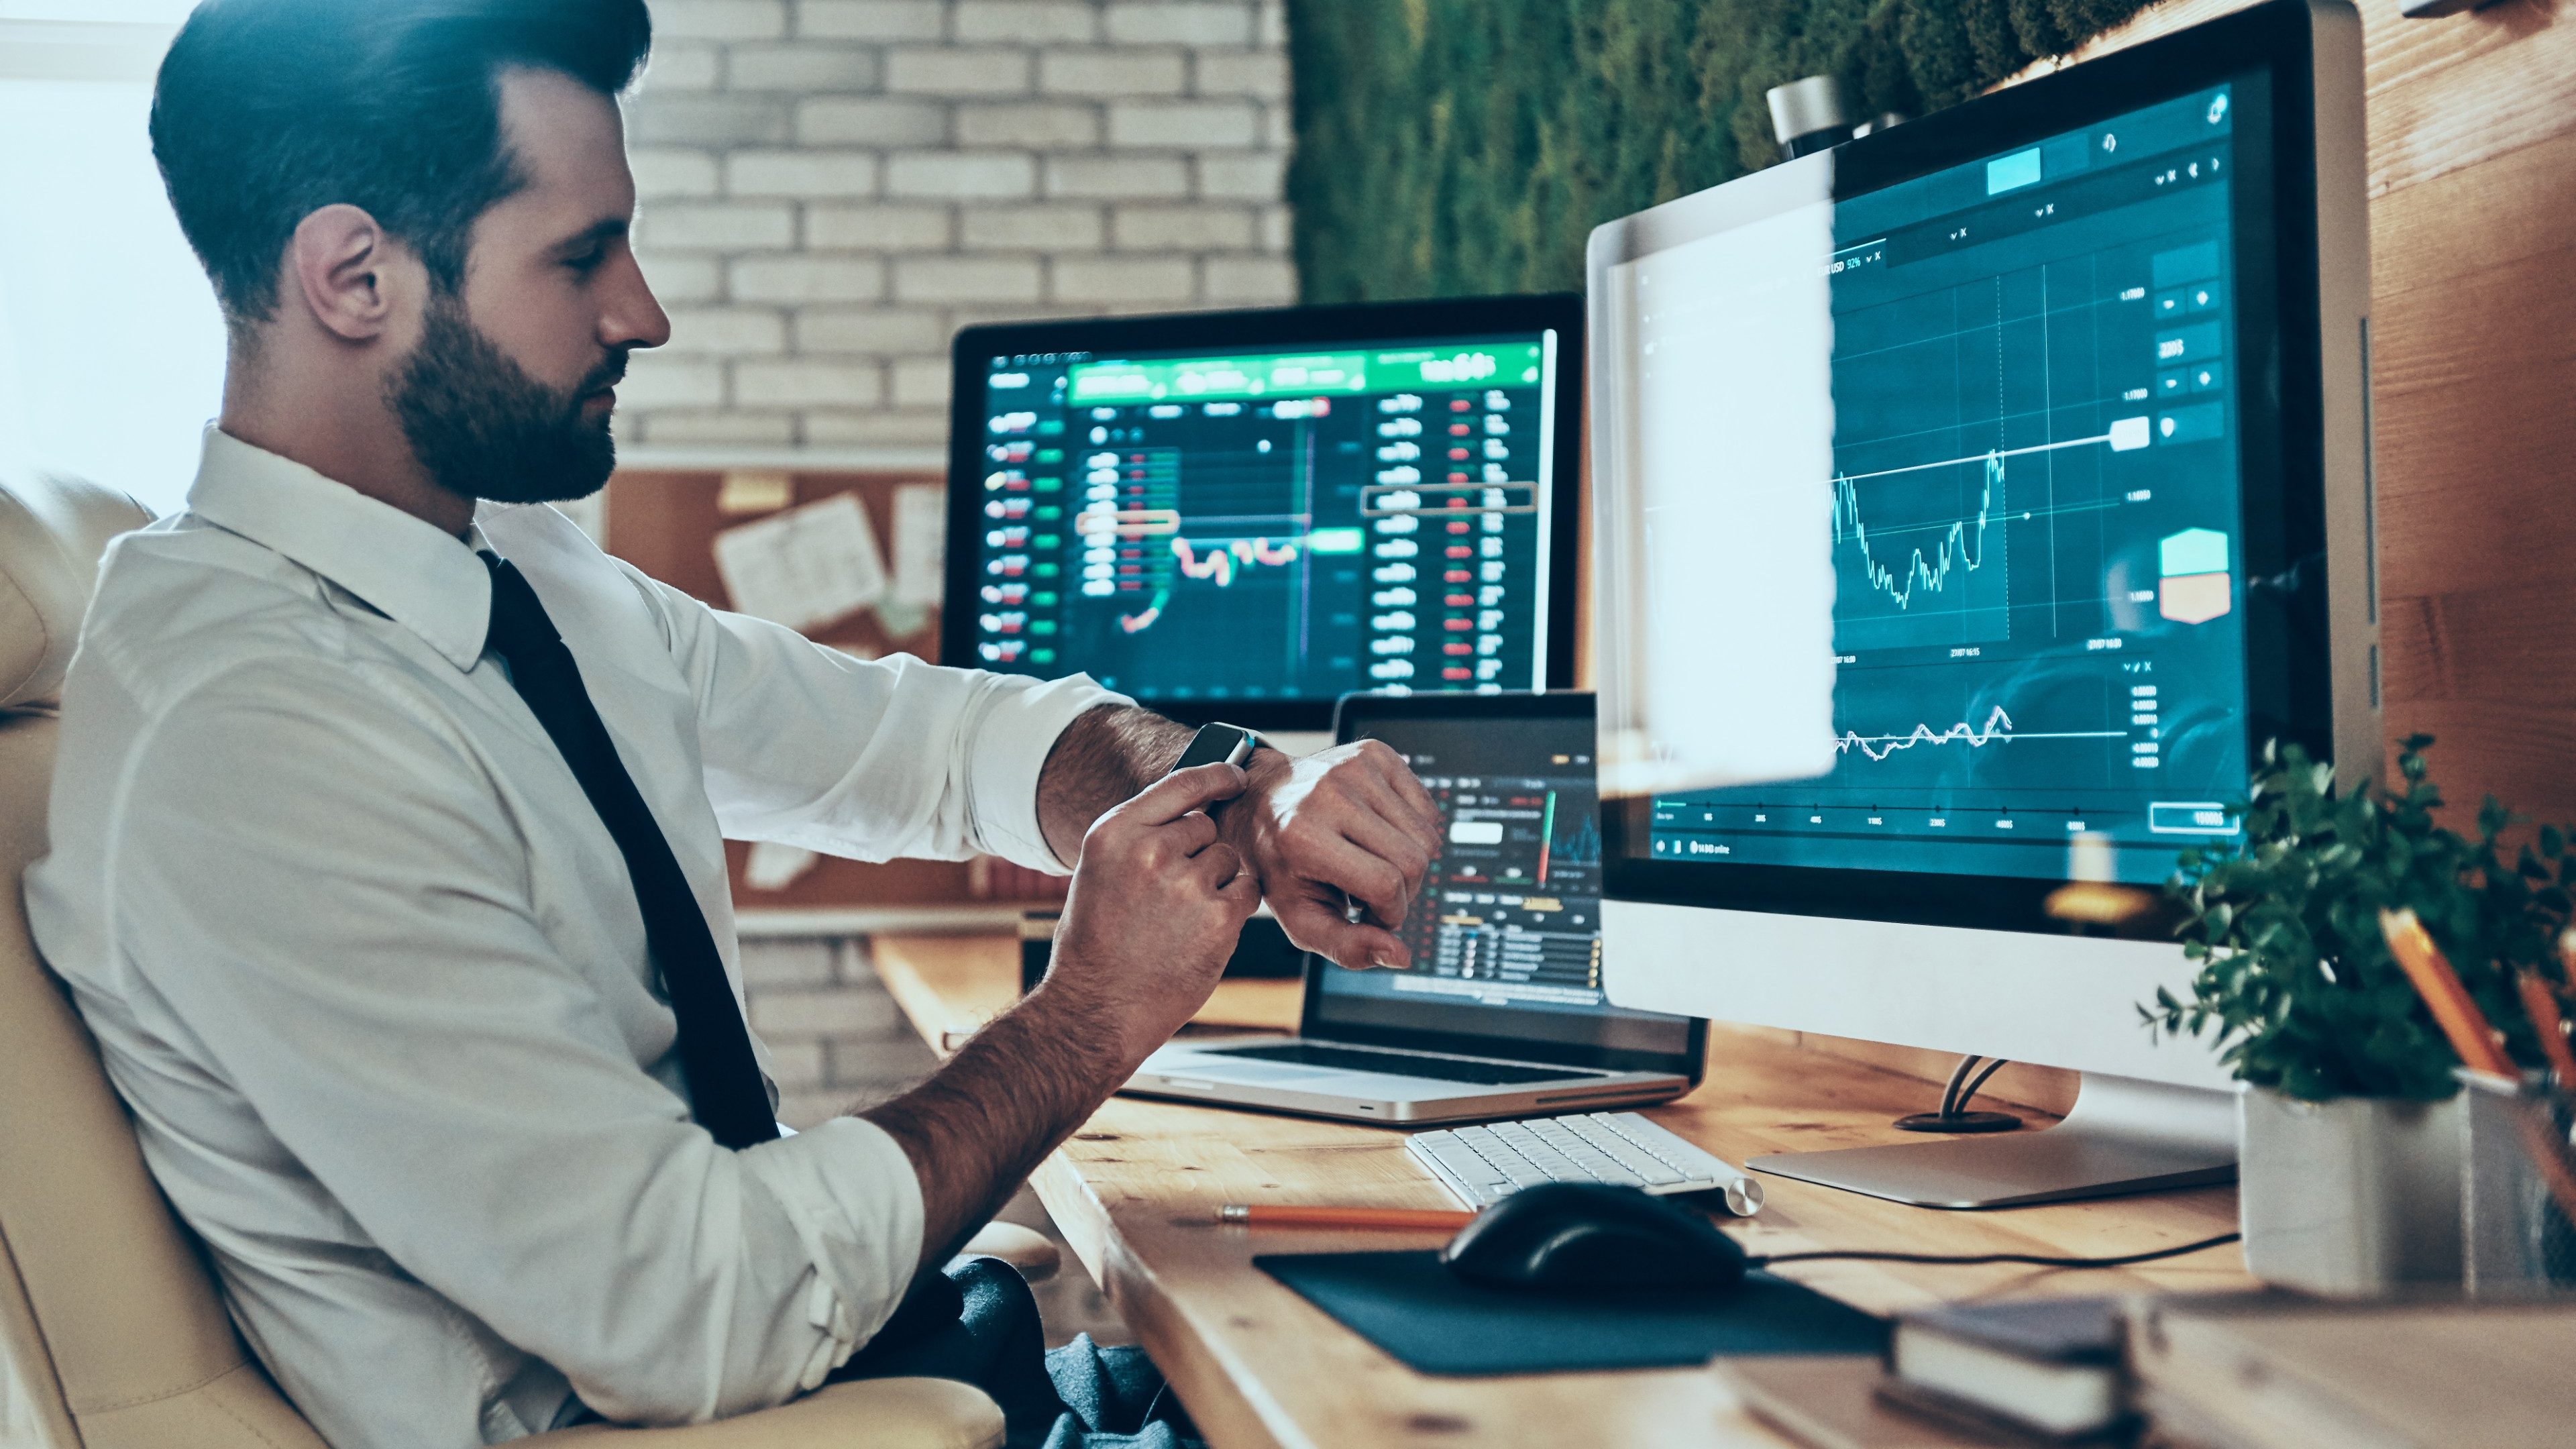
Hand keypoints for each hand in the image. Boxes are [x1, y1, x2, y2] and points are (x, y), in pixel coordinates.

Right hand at [1038, 762, 1262, 1067]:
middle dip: (1200, 854)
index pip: (1179, 785)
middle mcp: (1150, 850)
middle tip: (1173, 896)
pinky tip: (1201, 932)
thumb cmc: (1094, 947)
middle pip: (1207, 827)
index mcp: (1114, 833)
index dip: (1215, 775)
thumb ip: (1140, 840)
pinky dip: (1234, 908)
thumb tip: (1196, 816)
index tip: (1236, 774)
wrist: (1096, 1009)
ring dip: (1217, 883)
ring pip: (1228, 860)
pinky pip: (1248, 891)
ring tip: (1180, 921)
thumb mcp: (1099, 875)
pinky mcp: (1219, 917)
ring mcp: (1187, 883)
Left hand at [1222, 741, 1445, 969]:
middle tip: (1373, 891)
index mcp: (1303, 836)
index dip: (1391, 912)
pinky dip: (1413, 833)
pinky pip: (1428, 809)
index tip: (1372, 915)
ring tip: (1372, 863)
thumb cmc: (1280, 865)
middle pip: (1413, 860)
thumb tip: (1401, 955)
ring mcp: (1354, 767)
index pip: (1386, 884)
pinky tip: (1380, 837)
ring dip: (1409, 862)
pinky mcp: (1374, 754)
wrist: (1261, 802)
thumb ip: (1347, 947)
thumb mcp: (1299, 916)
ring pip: (1428, 836)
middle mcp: (1329, 794)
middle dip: (1405, 890)